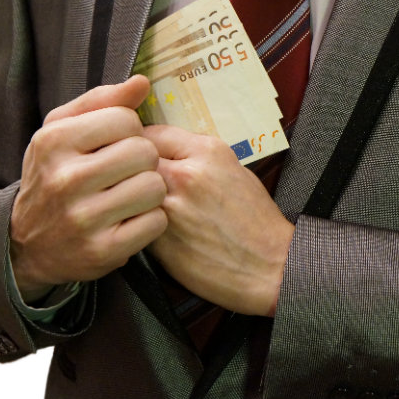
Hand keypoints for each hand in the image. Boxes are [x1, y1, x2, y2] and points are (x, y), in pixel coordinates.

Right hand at [10, 76, 167, 300]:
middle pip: (144, 152)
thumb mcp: (63, 131)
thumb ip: (102, 102)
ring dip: (150, 191)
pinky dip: (151, 220)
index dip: (130, 131)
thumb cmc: (55, 175)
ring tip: (129, 195)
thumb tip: (142, 82)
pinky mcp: (102, 251)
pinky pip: (156, 222)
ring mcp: (83, 218)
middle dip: (143, 161)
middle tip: (126, 172)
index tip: (115, 145)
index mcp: (54, 141)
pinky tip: (130, 220)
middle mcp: (64, 179)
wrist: (26, 244)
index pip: (126, 119)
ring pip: (154, 187)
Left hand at [142, 125, 294, 316]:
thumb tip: (168, 154)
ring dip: (128, 195)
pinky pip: (133, 218)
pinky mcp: (159, 237)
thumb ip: (198, 158)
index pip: (153, 132)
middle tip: (131, 179)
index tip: (139, 153)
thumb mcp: (234, 172)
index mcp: (208, 152)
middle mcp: (186, 174)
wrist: (269, 266)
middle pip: (134, 157)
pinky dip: (134, 221)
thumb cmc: (256, 222)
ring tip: (136, 203)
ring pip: (128, 188)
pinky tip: (145, 226)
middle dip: (131, 167)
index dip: (142, 143)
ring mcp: (170, 206)